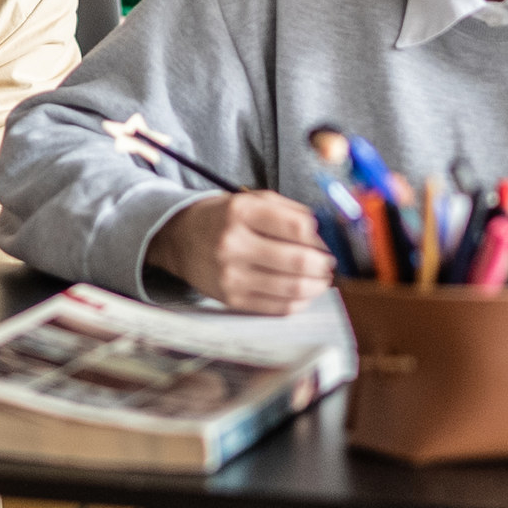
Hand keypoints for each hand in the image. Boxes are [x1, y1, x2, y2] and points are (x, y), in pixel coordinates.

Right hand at [148, 191, 332, 314]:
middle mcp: (233, 243)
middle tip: (329, 263)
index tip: (322, 240)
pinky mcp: (232, 299)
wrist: (179, 240)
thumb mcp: (250, 200)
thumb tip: (323, 236)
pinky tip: (304, 293)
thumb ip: (289, 211)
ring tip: (321, 278)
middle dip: (324, 264)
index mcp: (241, 212)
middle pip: (299, 261)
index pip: (298, 226)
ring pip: (293, 288)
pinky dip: (299, 301)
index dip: (319, 236)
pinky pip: (278, 307)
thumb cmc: (222, 218)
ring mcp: (231, 275)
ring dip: (317, 285)